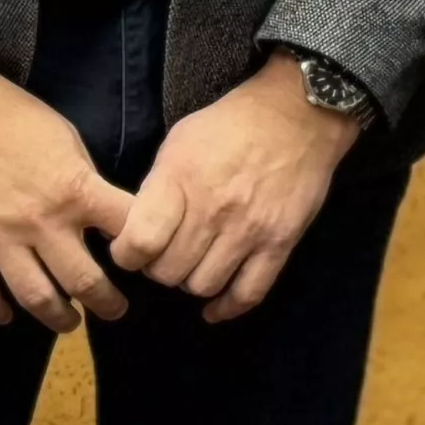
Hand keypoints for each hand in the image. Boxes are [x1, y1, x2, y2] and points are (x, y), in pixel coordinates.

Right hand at [0, 58, 129, 330]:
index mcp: (75, 188)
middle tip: (114, 311)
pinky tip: (8, 316)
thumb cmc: (6, 112)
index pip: (128, 232)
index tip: (144, 263)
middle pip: (85, 282)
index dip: (144, 252)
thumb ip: (83, 180)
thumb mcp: (64, 136)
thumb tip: (100, 216)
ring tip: (69, 322)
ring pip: (36, 299)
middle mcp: (41, 221)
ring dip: (59, 318)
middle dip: (107, 304)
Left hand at [112, 65, 362, 321]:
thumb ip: (157, 187)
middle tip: (164, 256)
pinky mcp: (280, 243)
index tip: (129, 251)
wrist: (298, 115)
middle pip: (169, 271)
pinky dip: (227, 308)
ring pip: (203, 286)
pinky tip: (214, 309)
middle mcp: (213, 210)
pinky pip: (248, 293)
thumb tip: (131, 228)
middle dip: (158, 269)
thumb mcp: (180, 142)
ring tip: (192, 266)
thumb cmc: (230, 125)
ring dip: (190, 283)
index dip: (126, 255)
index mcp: (180, 180)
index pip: (140, 242)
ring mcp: (249, 230)